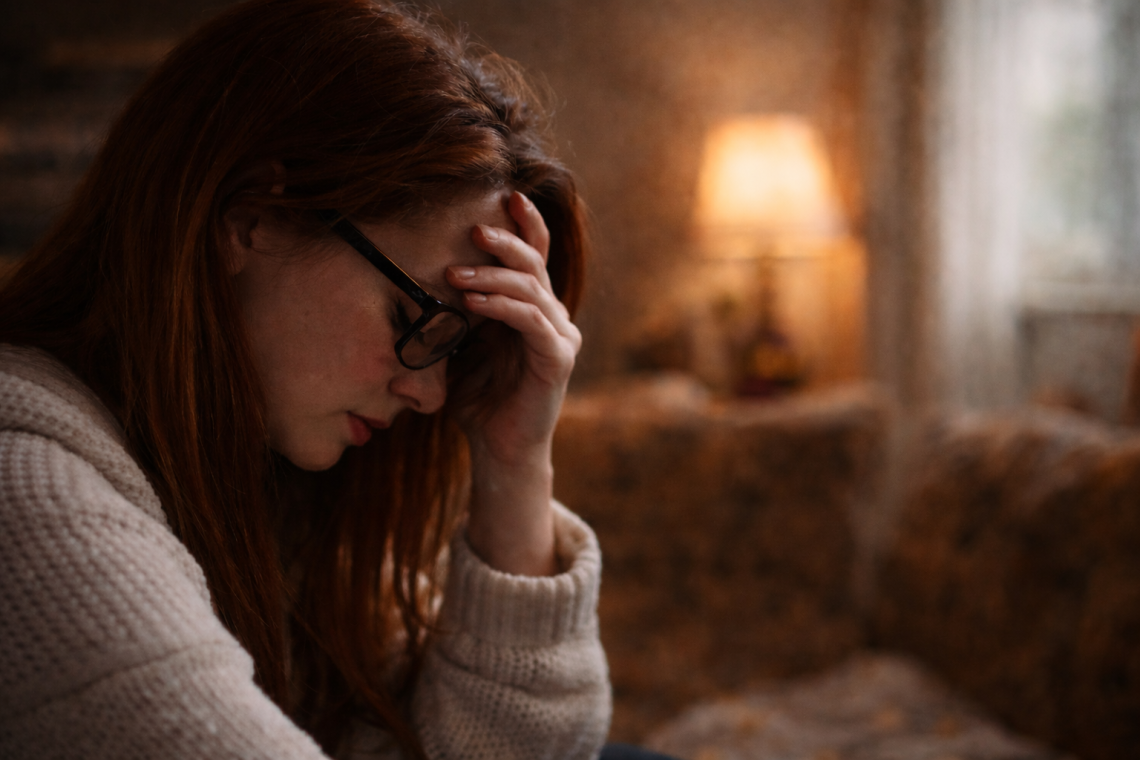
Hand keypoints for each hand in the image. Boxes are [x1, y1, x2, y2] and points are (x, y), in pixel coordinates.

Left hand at [444, 191, 580, 575]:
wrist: (499, 450)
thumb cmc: (479, 401)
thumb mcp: (461, 348)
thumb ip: (457, 316)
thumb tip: (419, 282)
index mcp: (533, 310)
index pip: (536, 257)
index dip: (526, 225)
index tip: (506, 196)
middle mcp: (553, 318)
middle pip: (535, 265)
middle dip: (505, 242)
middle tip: (473, 229)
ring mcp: (560, 338)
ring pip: (532, 289)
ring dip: (493, 276)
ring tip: (457, 273)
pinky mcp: (557, 360)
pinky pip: (532, 322)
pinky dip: (502, 307)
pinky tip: (473, 302)